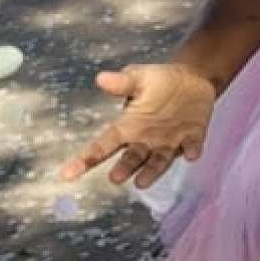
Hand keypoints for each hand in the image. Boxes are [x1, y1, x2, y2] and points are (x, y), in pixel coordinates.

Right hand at [60, 63, 217, 189]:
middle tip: (115, 178)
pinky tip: (192, 153)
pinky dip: (191, 150)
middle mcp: (146, 140)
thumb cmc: (158, 81)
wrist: (192, 80)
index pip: (103, 145)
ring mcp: (170, 142)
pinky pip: (192, 147)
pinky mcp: (193, 138)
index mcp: (128, 126)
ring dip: (152, 172)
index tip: (66, 174)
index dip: (85, 159)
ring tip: (142, 183)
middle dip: (125, 168)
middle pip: (131, 158)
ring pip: (158, 161)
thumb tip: (102, 78)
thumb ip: (123, 82)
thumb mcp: (139, 77)